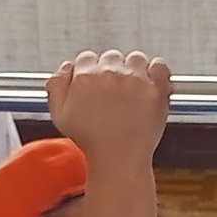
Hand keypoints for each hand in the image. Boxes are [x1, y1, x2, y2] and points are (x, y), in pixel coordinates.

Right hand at [49, 50, 170, 164]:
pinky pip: (160, 65)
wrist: (118, 160)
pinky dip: (157, 70)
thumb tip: (66, 66)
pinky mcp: (156, 89)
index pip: (87, 58)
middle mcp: (110, 73)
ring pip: (135, 58)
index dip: (90, 72)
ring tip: (132, 90)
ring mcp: (136, 79)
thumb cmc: (91, 141)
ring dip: (133, 69)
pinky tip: (151, 84)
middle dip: (111, 71)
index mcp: (85, 76)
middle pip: (111, 57)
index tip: (96, 85)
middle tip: (114, 93)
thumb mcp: (60, 115)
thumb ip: (57, 86)